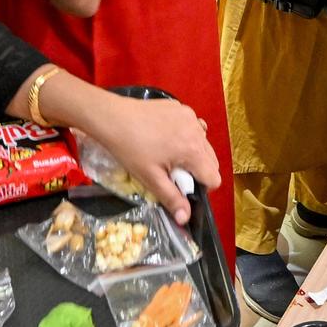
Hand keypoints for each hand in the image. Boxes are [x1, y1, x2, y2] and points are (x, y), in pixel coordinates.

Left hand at [91, 93, 221, 224]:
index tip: (183, 186)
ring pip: (204, 144)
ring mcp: (190, 117)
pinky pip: (193, 127)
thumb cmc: (130, 149)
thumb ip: (171, 198)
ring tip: (169, 154)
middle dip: (198, 171)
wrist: (112, 118)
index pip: (214, 178)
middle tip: (173, 172)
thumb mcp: (150, 178)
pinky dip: (186, 136)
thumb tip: (185, 219)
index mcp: (192, 151)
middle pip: (212, 161)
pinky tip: (167, 137)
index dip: (202, 188)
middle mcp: (197, 132)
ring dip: (193, 153)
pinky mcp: (181, 108)